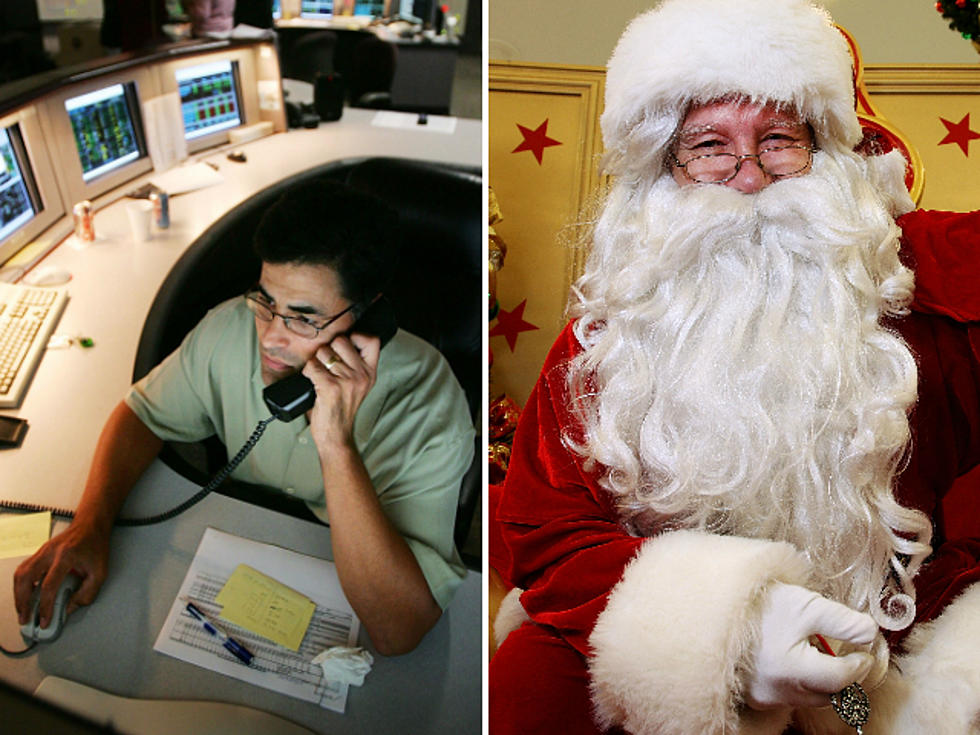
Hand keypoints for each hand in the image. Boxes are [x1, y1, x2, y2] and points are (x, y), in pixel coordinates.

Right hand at [13, 521, 109, 628]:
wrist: (91, 525)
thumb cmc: (95, 545)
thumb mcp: (99, 572)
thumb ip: (87, 593)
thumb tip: (69, 609)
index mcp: (66, 556)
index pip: (48, 586)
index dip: (44, 606)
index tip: (45, 620)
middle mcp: (50, 552)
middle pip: (26, 578)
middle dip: (22, 602)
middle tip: (25, 618)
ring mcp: (42, 551)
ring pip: (21, 574)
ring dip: (18, 594)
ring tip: (23, 609)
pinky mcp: (39, 552)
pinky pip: (24, 569)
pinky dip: (21, 584)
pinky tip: (26, 594)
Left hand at [302, 332, 379, 452]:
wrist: (336, 435)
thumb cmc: (342, 409)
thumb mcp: (358, 385)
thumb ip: (354, 364)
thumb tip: (338, 339)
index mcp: (370, 372)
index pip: (371, 339)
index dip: (355, 336)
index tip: (344, 347)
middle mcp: (361, 375)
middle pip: (341, 340)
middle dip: (328, 349)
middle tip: (327, 365)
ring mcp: (347, 381)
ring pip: (323, 352)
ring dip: (316, 361)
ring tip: (319, 375)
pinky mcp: (330, 387)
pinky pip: (313, 366)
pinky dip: (308, 372)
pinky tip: (312, 381)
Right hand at [744, 583, 876, 709]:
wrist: (713, 606)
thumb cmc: (759, 605)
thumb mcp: (805, 604)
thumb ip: (843, 621)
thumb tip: (869, 634)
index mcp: (794, 671)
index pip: (843, 679)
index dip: (861, 664)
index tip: (865, 649)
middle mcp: (779, 692)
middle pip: (828, 695)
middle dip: (844, 676)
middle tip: (851, 654)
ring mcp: (764, 696)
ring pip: (808, 698)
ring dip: (822, 680)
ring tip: (819, 653)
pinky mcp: (753, 695)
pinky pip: (788, 695)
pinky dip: (799, 681)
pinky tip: (794, 659)